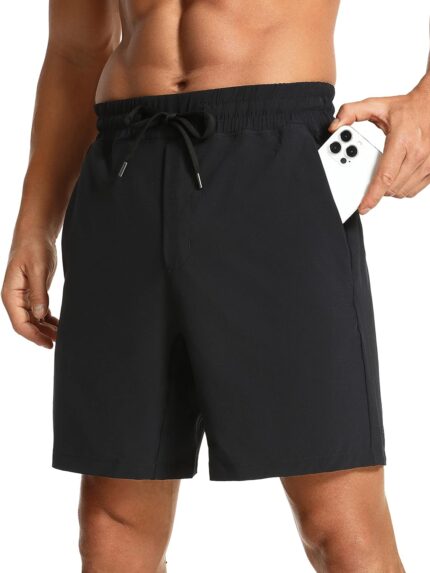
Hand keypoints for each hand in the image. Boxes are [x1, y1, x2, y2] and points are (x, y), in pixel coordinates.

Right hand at [2, 234, 58, 347]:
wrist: (36, 234)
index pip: (20, 323)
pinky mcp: (33, 293)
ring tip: (61, 336)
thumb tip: (40, 315)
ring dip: (45, 329)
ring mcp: (23, 297)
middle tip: (57, 343)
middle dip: (41, 335)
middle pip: (26, 324)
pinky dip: (48, 319)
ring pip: (33, 320)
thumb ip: (39, 293)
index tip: (47, 343)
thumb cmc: (33, 248)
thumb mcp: (38, 270)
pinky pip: (39, 312)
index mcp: (11, 294)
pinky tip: (58, 325)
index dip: (33, 336)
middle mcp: (15, 298)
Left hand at [328, 87, 429, 213]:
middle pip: (391, 187)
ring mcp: (428, 162)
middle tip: (369, 180)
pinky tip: (396, 177)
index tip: (363, 206)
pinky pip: (414, 190)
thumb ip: (351, 112)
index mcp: (402, 140)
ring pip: (402, 191)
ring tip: (384, 175)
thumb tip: (334, 127)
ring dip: (389, 190)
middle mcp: (418, 153)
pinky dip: (402, 189)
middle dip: (376, 189)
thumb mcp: (376, 105)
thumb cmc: (407, 108)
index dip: (372, 195)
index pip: (384, 176)